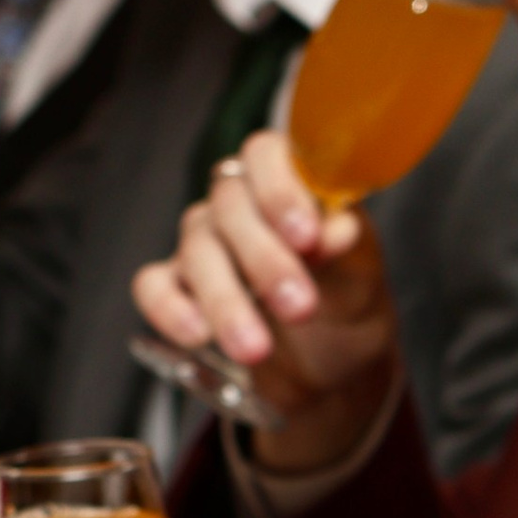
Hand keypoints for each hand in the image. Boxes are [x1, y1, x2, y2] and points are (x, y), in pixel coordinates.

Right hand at [130, 130, 401, 474]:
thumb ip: (346, 247)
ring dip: (226, 300)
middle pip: (230, 206)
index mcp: (288, 179)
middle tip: (299, 307)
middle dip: (263, 260)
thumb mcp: (362, 273)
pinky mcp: (180, 288)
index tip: (306, 237)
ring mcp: (205, 243)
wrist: (331, 362)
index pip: (266, 154)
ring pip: (197, 251)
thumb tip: (334, 231)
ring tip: (256, 349)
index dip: (280, 190)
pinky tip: (198, 336)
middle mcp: (240, 203)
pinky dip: (170, 309)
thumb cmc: (346, 299)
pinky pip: (155, 286)